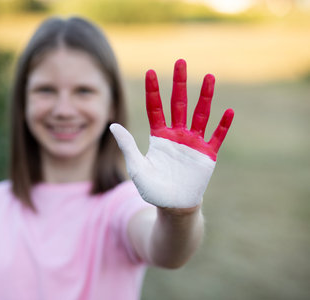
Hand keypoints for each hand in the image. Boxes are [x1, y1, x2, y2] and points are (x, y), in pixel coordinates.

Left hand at [110, 59, 233, 207]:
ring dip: (205, 97)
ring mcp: (193, 143)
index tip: (151, 71)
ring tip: (209, 77)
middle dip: (179, 83)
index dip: (153, 90)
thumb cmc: (152, 188)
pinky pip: (216, 137)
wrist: (172, 206)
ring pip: (200, 114)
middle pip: (178, 103)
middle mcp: (177, 135)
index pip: (155, 107)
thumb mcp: (136, 166)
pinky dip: (222, 125)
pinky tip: (228, 111)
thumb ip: (127, 145)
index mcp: (159, 136)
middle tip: (181, 62)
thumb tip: (112, 125)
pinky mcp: (207, 155)